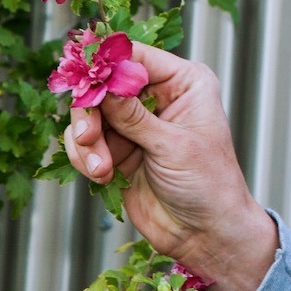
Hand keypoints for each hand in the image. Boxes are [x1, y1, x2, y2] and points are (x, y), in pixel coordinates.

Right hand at [63, 42, 277, 290]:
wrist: (206, 234)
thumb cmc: (208, 184)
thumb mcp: (172, 145)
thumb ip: (132, 115)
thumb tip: (103, 82)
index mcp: (185, 82)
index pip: (136, 56)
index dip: (105, 63)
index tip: (82, 77)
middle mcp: (158, 98)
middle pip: (104, 84)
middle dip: (91, 111)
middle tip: (88, 136)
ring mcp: (136, 125)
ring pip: (90, 114)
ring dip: (86, 140)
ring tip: (100, 166)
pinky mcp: (118, 150)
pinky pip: (86, 142)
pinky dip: (85, 156)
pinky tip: (102, 174)